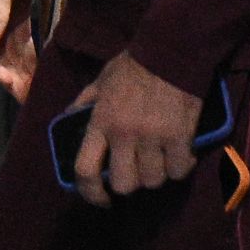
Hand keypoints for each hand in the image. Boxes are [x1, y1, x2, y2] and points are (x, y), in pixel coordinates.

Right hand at [0, 0, 41, 100]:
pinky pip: (22, 39)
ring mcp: (1, 13)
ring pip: (7, 48)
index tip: (4, 78)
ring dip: (20, 68)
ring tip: (34, 91)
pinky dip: (30, 54)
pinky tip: (41, 70)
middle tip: (23, 94)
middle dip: (7, 73)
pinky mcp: (19, 11)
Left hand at [67, 53, 202, 206]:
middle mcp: (124, 135)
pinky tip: (181, 155)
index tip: (102, 199)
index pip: (86, 170)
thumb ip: (84, 102)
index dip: (91, 193)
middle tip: (138, 170)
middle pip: (124, 184)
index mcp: (101, 123)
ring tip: (161, 160)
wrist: (172, 50)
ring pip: (153, 180)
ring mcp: (153, 138)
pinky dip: (180, 167)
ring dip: (157, 175)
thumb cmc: (134, 65)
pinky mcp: (179, 137)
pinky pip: (178, 170)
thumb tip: (68, 119)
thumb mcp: (101, 80)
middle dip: (131, 183)